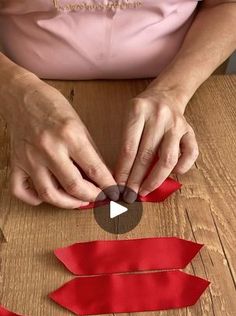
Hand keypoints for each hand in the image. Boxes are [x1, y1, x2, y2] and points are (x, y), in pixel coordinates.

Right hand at [4, 75, 116, 207]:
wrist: (21, 95)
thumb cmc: (52, 106)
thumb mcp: (79, 124)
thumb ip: (90, 152)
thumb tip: (102, 176)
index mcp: (70, 135)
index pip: (94, 169)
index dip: (108, 186)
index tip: (114, 193)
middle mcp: (49, 148)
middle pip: (74, 187)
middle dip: (92, 197)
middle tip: (99, 197)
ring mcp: (30, 158)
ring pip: (49, 194)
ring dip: (68, 204)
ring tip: (78, 201)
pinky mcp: (15, 163)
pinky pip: (20, 190)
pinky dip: (34, 199)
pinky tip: (46, 197)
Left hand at [115, 86, 198, 202]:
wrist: (166, 95)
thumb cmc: (143, 112)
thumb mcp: (128, 119)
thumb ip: (126, 143)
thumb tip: (121, 177)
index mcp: (138, 110)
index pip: (128, 148)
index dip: (123, 171)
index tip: (118, 186)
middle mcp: (158, 116)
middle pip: (146, 155)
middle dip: (136, 180)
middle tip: (129, 195)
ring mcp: (176, 124)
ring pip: (168, 158)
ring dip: (155, 179)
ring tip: (145, 191)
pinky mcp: (190, 131)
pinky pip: (191, 154)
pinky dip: (182, 168)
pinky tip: (172, 175)